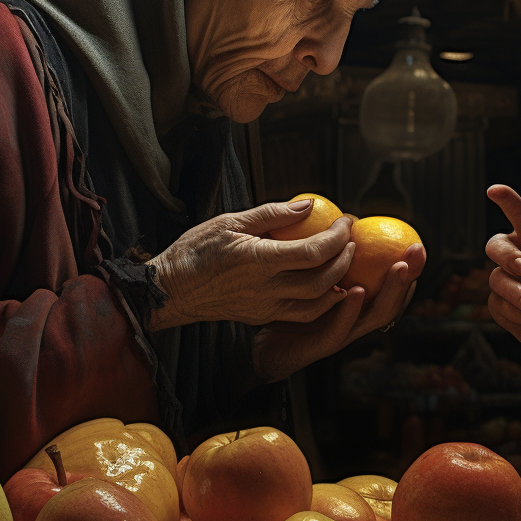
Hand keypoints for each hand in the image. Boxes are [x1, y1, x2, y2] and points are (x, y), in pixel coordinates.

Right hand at [146, 199, 356, 330]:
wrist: (170, 290)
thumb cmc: (195, 250)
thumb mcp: (230, 221)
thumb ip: (272, 214)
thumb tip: (308, 204)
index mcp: (259, 261)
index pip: (313, 252)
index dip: (337, 237)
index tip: (346, 221)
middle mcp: (266, 289)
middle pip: (323, 281)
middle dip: (344, 259)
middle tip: (350, 239)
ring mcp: (265, 308)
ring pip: (317, 304)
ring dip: (338, 283)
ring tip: (344, 261)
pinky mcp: (262, 316)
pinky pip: (301, 314)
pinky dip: (322, 301)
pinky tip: (328, 285)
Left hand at [251, 242, 424, 381]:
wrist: (258, 346)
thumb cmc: (283, 306)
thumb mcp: (305, 275)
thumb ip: (322, 253)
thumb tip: (336, 215)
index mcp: (356, 305)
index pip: (390, 288)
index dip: (408, 269)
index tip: (417, 244)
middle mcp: (355, 321)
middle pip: (391, 299)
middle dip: (408, 276)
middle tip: (417, 251)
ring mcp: (341, 335)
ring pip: (374, 316)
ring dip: (389, 291)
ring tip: (398, 268)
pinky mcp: (319, 347)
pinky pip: (339, 330)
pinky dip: (351, 311)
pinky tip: (357, 291)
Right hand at [484, 184, 520, 406]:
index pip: (519, 216)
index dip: (507, 201)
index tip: (495, 190)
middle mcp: (514, 257)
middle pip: (495, 244)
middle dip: (506, 254)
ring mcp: (503, 280)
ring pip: (497, 278)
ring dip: (517, 292)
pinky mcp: (498, 305)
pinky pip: (499, 304)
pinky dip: (518, 312)